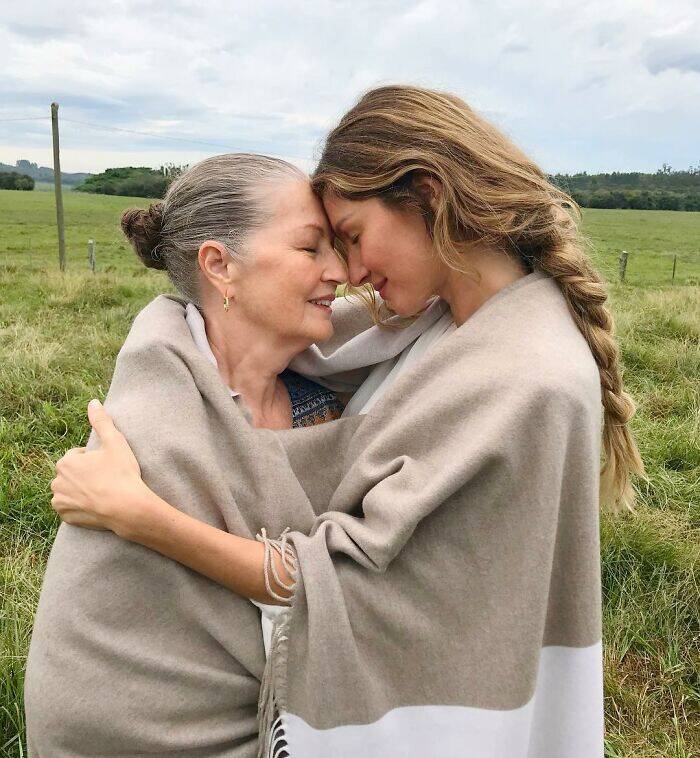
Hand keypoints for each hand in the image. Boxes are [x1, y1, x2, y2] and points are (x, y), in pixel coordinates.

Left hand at [50, 399, 150, 537]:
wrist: (128, 508)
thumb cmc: (122, 474)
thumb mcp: (115, 442)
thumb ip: (101, 421)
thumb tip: (93, 402)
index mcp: (65, 462)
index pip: (78, 456)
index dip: (95, 459)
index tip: (108, 465)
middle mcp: (57, 482)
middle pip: (72, 473)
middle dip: (85, 474)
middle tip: (107, 478)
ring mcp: (60, 501)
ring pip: (69, 489)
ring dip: (80, 489)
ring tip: (102, 491)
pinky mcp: (65, 517)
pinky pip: (70, 507)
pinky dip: (79, 505)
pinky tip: (95, 504)